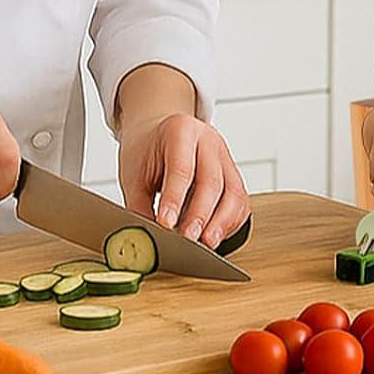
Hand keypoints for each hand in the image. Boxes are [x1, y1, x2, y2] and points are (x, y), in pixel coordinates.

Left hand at [119, 112, 249, 249]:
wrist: (158, 136)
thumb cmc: (146, 152)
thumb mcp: (133, 175)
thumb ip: (139, 206)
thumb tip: (146, 237)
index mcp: (181, 131)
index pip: (181, 168)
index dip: (175, 198)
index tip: (166, 223)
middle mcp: (208, 141)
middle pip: (212, 181)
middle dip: (200, 215)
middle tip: (187, 238)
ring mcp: (225, 158)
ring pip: (234, 193)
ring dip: (221, 222)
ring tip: (206, 243)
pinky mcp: (234, 177)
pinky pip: (240, 203)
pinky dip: (229, 223)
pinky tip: (214, 236)